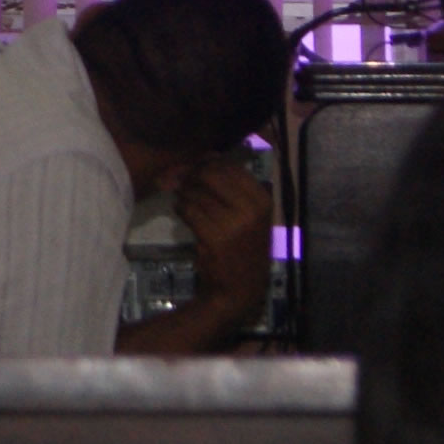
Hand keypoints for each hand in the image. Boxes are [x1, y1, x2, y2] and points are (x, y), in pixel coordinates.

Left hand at [177, 157, 277, 320]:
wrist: (239, 288)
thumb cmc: (242, 248)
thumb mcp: (249, 216)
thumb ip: (230, 187)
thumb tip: (205, 155)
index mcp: (263, 199)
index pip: (230, 167)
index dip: (207, 163)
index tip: (195, 169)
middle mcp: (252, 209)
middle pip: (211, 175)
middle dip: (191, 175)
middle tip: (181, 182)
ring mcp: (234, 224)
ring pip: (196, 192)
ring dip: (184, 194)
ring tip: (185, 202)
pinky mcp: (214, 237)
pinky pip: (188, 210)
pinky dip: (180, 208)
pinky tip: (183, 213)